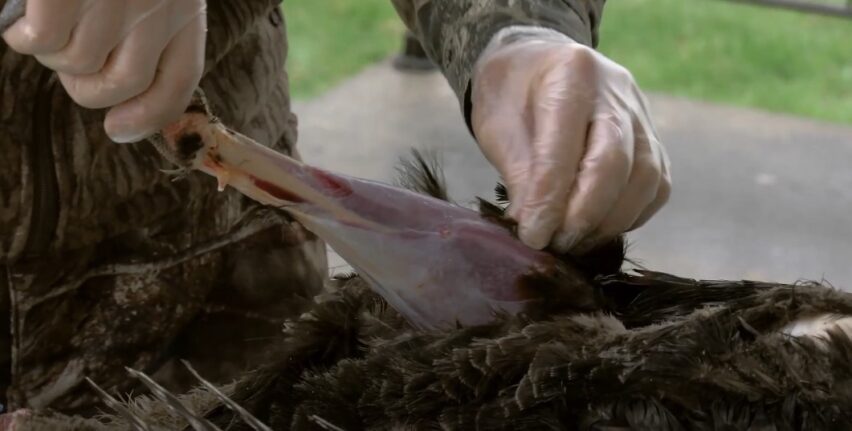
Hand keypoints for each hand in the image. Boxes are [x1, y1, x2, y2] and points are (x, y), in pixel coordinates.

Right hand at [2, 0, 206, 142]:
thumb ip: (154, 30)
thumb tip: (126, 106)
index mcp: (185, 6)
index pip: (179, 81)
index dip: (149, 116)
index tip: (118, 130)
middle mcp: (157, 5)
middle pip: (124, 83)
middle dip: (89, 87)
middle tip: (70, 63)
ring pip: (79, 63)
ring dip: (54, 56)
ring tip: (47, 25)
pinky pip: (44, 40)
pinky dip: (25, 38)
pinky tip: (22, 22)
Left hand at [471, 28, 670, 252]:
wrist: (537, 65)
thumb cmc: (511, 95)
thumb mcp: (497, 126)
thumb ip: (520, 174)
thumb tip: (536, 229)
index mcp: (571, 74)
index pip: (565, 148)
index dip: (549, 200)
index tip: (532, 236)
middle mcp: (616, 92)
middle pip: (615, 164)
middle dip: (583, 215)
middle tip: (554, 244)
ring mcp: (642, 115)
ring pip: (645, 179)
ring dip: (608, 222)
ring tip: (573, 242)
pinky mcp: (653, 141)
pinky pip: (657, 187)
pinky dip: (630, 216)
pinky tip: (597, 229)